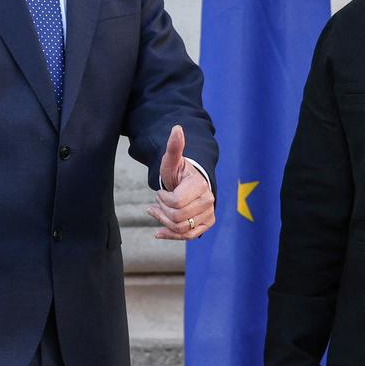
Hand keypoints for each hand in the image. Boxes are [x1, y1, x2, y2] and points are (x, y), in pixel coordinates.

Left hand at [146, 125, 215, 240]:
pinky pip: (188, 237)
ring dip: (163, 221)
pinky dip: (171, 236)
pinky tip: (158, 233)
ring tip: (155, 211)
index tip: (160, 191)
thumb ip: (174, 147)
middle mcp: (209, 201)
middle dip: (162, 210)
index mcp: (200, 185)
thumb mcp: (172, 160)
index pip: (176, 202)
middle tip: (158, 200)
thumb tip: (176, 128)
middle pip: (177, 217)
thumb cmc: (179, 171)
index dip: (163, 198)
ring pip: (180, 228)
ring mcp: (209, 214)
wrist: (191, 182)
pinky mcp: (206, 224)